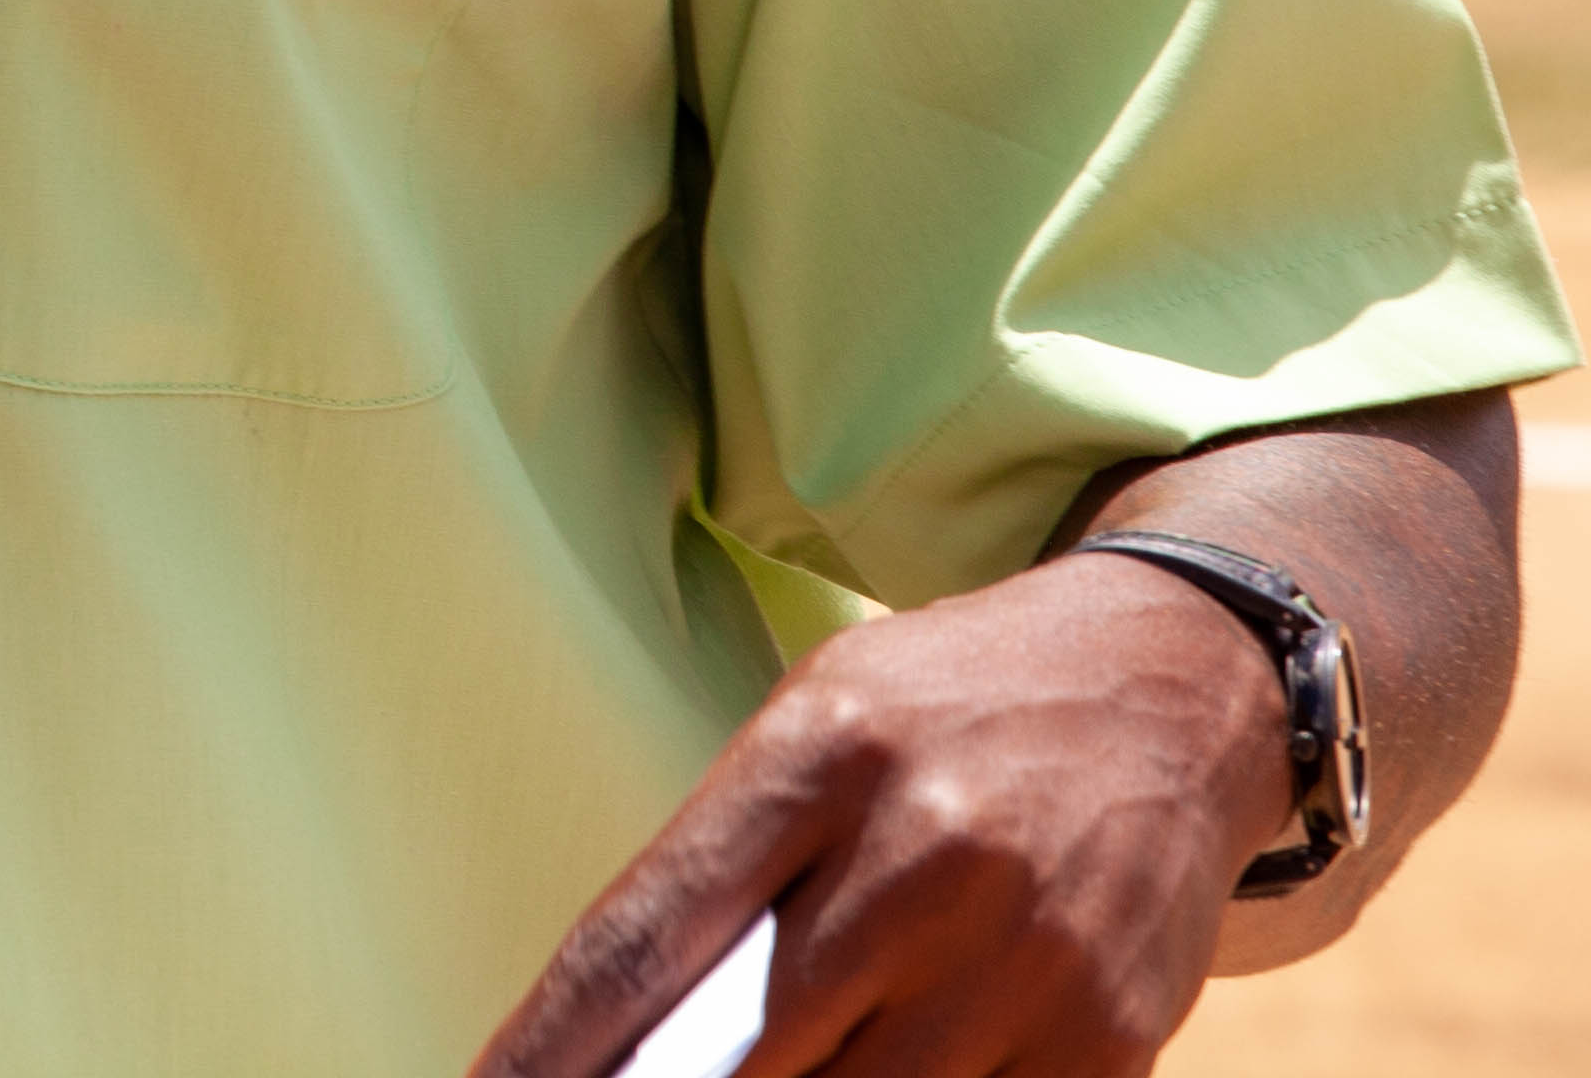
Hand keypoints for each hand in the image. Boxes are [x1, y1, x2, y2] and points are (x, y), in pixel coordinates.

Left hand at [469, 552, 1294, 1075]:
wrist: (1172, 686)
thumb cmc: (948, 712)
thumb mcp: (817, 728)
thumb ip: (729, 866)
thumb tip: (630, 1031)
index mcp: (819, 756)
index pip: (646, 936)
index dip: (553, 1044)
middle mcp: (923, 857)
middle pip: (752, 1053)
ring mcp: (1023, 957)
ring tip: (770, 1070)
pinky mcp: (1105, 1036)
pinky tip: (880, 1072)